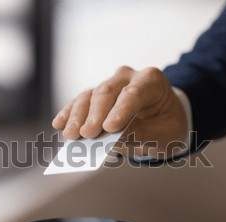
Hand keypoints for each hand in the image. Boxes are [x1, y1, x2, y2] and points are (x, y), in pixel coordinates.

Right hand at [52, 66, 187, 158]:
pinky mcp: (95, 96)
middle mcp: (128, 77)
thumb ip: (142, 135)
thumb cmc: (167, 125)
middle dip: (95, 114)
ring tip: (70, 135)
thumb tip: (114, 140)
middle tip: (87, 134)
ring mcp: (109, 84)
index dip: (120, 110)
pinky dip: (69, 113)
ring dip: (77, 116)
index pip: (134, 94)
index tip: (108, 128)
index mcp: (151, 81)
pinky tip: (58, 124)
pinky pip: (79, 102)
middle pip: (107, 92)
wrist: (164, 119)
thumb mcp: (165, 135)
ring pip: (89, 95)